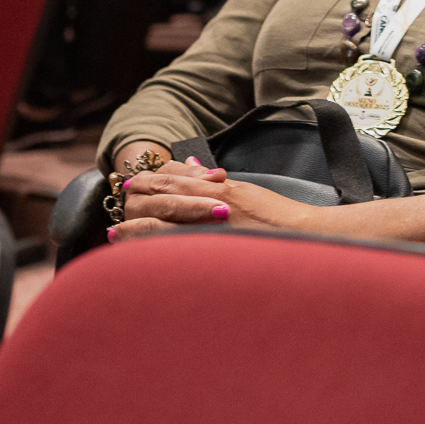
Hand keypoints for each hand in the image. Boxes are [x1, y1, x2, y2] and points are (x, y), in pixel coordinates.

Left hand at [110, 159, 318, 242]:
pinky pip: (173, 245)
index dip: (152, 179)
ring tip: (117, 233)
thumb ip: (218, 185)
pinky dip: (150, 247)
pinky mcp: (213, 247)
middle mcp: (212, 202)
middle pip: (161, 194)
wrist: (307, 237)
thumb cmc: (280, 220)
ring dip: (135, 225)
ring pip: (160, 219)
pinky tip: (136, 254)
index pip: (175, 176)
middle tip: (122, 204)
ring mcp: (211, 225)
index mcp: (221, 187)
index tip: (136, 186)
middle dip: (138, 198)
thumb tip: (194, 169)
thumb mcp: (247, 194)